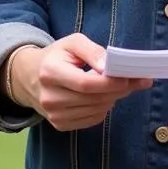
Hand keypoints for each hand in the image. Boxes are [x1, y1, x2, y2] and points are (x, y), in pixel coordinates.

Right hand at [7, 34, 151, 131]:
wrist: (30, 77)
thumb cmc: (57, 56)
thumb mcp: (72, 43)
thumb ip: (92, 51)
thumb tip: (109, 66)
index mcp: (50, 72)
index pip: (85, 83)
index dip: (110, 82)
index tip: (130, 76)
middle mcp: (50, 97)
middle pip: (94, 98)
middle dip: (119, 89)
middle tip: (137, 80)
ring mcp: (54, 114)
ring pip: (96, 110)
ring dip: (113, 98)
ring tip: (120, 85)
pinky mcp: (60, 125)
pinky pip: (92, 119)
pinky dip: (103, 108)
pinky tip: (103, 96)